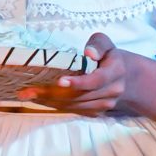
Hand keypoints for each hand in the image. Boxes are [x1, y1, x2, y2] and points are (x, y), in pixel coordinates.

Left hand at [16, 33, 132, 113]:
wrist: (128, 78)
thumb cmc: (110, 57)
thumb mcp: (107, 44)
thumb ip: (98, 44)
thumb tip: (88, 53)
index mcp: (115, 72)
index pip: (95, 81)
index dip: (77, 83)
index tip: (59, 81)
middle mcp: (112, 91)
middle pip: (79, 96)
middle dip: (51, 94)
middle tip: (27, 91)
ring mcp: (105, 105)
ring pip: (74, 106)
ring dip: (50, 101)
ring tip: (28, 95)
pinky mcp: (97, 112)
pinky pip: (74, 111)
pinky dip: (56, 105)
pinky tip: (40, 99)